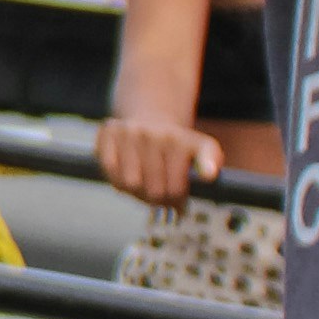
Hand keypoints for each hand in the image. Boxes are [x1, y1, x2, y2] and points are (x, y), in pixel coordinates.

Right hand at [96, 112, 220, 206]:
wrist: (150, 118)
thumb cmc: (176, 144)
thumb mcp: (202, 147)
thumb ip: (211, 159)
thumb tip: (209, 175)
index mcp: (176, 140)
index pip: (174, 189)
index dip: (177, 201)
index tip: (178, 199)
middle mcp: (150, 133)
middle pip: (152, 190)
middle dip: (157, 199)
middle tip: (160, 195)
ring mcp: (127, 132)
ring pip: (129, 184)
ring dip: (136, 192)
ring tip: (145, 185)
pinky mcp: (107, 132)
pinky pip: (109, 170)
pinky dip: (117, 178)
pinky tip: (127, 175)